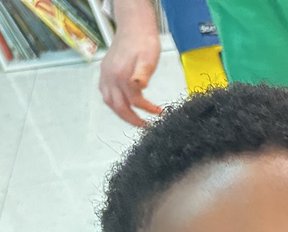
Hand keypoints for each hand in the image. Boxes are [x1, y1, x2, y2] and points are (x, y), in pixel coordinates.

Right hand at [99, 0, 163, 126]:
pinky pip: (105, 92)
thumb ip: (143, 73)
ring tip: (136, 119)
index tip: (159, 113)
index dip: (147, 110)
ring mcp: (106, 74)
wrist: (134, 26)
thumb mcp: (149, 58)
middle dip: (132, 119)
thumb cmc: (143, 41)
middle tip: (145, 125)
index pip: (134, 101)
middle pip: (118, 106)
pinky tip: (123, 104)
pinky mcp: (105, 71)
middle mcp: (110, 76)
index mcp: (121, 75)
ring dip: (122, 113)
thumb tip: (139, 85)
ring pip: (109, 101)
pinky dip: (114, 102)